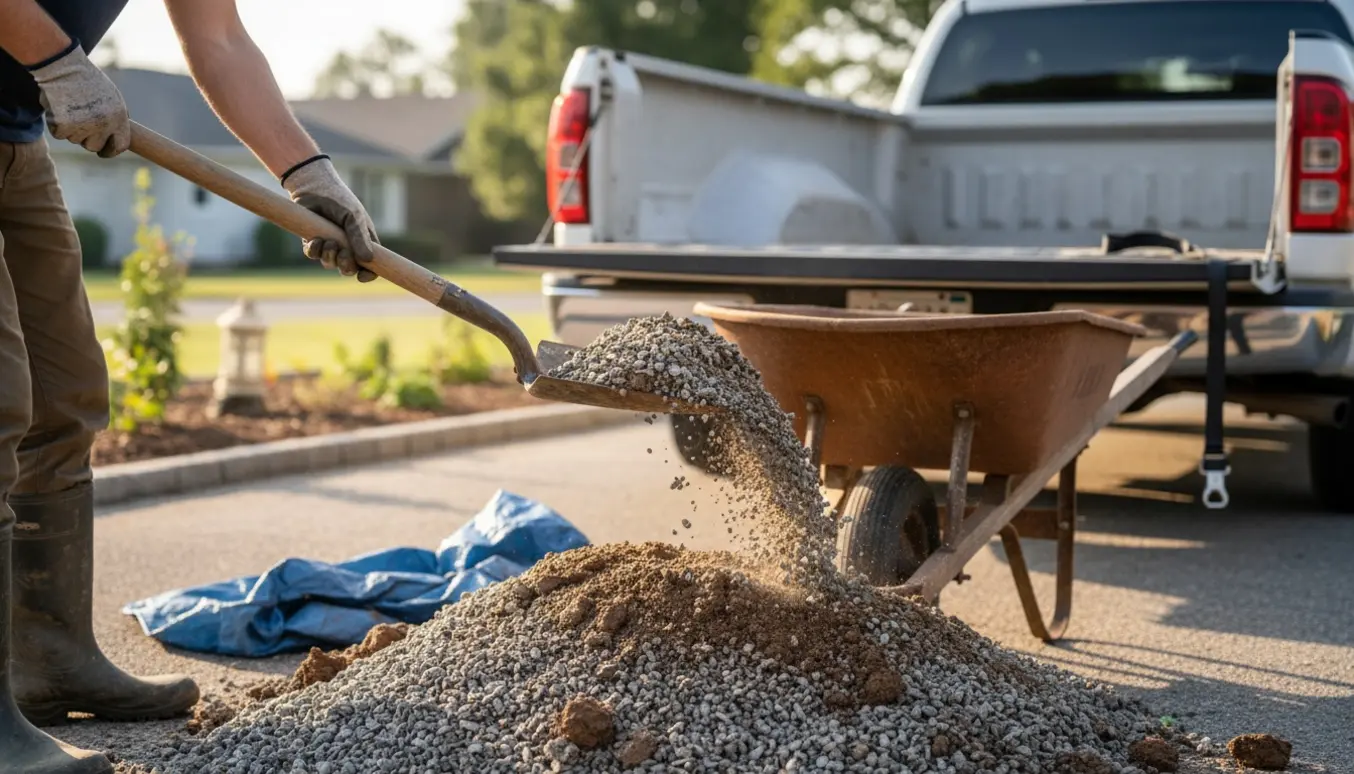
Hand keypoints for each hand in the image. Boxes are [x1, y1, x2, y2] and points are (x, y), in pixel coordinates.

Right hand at [29, 42, 129, 157]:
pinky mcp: (63, 126)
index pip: (120, 145)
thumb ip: (116, 117)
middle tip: (80, 121)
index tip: (103, 152)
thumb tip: (117, 136)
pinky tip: (59, 108)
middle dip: (87, 138)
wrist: (64, 67)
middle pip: (94, 146)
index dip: (111, 151)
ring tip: (70, 107)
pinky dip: (56, 124)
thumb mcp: (112, 97)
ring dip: (71, 128)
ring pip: (75, 140)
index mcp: (119, 118)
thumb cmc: (87, 80)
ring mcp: (83, 126)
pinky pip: (59, 134)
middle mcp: (104, 125)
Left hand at [280, 156, 379, 281]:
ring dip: (329, 256)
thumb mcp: (354, 217)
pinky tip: (315, 239)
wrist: (313, 186)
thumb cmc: (340, 200)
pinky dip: (314, 250)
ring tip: (328, 240)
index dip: (368, 274)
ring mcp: (329, 245)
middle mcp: (347, 246)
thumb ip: (360, 238)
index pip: (371, 266)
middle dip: (346, 266)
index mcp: (363, 241)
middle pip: (349, 269)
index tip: (363, 276)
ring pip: (330, 264)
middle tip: (343, 254)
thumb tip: (367, 261)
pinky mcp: (313, 241)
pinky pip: (313, 255)